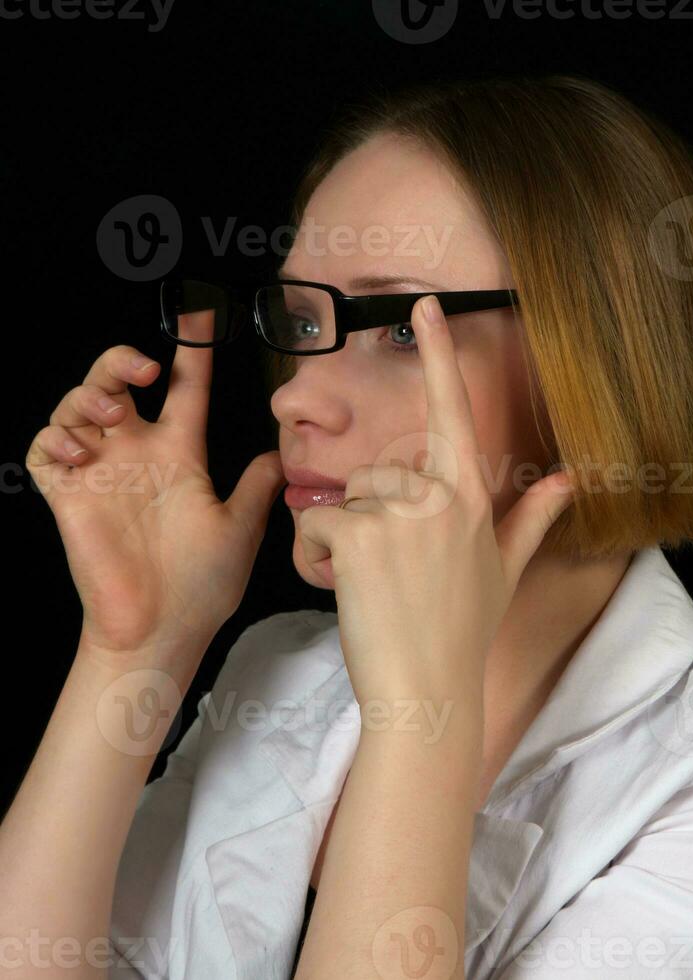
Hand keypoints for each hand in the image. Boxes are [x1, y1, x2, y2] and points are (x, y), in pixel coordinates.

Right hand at [26, 342, 286, 660]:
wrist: (160, 628)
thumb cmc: (201, 584)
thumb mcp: (239, 527)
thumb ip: (255, 486)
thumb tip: (283, 453)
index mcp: (180, 455)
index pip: (185, 390)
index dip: (192, 350)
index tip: (202, 311)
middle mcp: (137, 454)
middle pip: (119, 382)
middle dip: (120, 360)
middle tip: (143, 367)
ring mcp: (100, 471)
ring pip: (79, 405)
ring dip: (89, 395)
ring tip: (111, 417)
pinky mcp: (67, 493)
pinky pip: (45, 447)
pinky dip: (55, 437)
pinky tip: (80, 451)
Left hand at [297, 295, 576, 708]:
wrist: (429, 693)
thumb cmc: (463, 631)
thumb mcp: (503, 570)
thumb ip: (531, 518)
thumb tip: (571, 480)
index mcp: (470, 497)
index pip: (453, 412)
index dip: (438, 355)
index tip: (425, 306)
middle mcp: (437, 497)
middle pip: (378, 474)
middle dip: (370, 517)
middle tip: (390, 574)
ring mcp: (398, 516)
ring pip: (343, 498)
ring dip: (340, 538)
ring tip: (369, 586)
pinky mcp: (356, 537)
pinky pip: (313, 522)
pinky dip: (313, 554)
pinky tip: (338, 588)